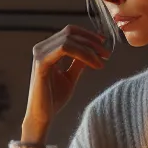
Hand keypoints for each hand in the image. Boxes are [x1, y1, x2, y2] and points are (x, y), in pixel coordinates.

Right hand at [22, 25, 110, 141]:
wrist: (42, 115)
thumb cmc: (54, 98)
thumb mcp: (70, 76)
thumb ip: (78, 62)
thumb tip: (91, 50)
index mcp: (47, 49)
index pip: (69, 32)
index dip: (88, 35)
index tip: (103, 43)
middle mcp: (42, 48)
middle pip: (70, 33)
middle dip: (92, 42)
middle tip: (106, 54)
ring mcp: (40, 54)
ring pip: (69, 39)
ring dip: (89, 48)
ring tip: (101, 61)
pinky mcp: (42, 63)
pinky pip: (65, 49)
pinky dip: (82, 54)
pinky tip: (93, 64)